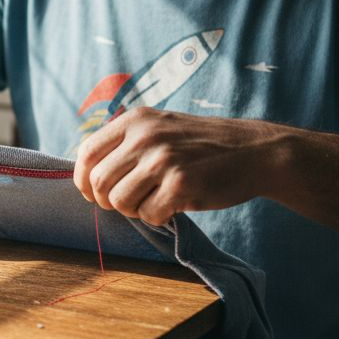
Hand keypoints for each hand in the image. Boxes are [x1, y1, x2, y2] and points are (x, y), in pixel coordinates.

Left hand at [72, 107, 284, 225]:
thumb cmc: (203, 146)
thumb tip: (87, 174)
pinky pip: (148, 215)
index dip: (83, 179)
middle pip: (99, 182)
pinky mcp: (181, 184)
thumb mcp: (161, 127)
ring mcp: (163, 160)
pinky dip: (157, 218)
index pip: (87, 152)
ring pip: (119, 202)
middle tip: (130, 202)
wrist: (255, 151)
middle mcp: (145, 137)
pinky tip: (173, 207)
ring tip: (154, 202)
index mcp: (135, 120)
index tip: (92, 193)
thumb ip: (126, 143)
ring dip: (133, 210)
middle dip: (109, 201)